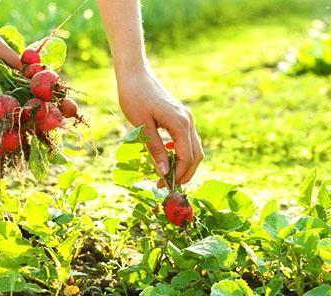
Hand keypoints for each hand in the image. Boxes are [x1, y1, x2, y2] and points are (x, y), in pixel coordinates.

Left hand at [117, 70, 203, 186]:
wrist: (134, 75)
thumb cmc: (134, 97)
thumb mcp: (143, 126)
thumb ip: (156, 149)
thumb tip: (164, 172)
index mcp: (180, 123)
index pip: (186, 157)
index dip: (177, 175)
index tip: (163, 186)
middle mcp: (188, 121)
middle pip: (196, 155)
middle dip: (185, 173)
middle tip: (167, 185)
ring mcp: (186, 118)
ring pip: (194, 148)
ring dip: (184, 164)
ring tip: (167, 175)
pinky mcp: (181, 116)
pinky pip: (187, 140)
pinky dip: (181, 152)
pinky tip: (166, 157)